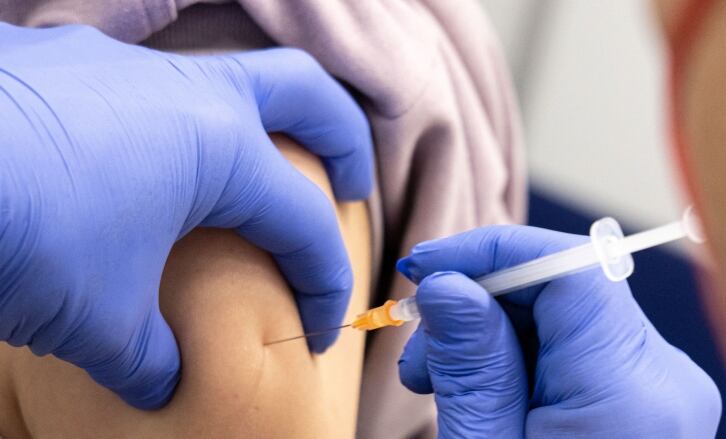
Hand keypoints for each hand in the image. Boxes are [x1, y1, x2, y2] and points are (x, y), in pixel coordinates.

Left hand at [0, 24, 371, 408]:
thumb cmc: (21, 231)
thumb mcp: (98, 318)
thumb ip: (150, 355)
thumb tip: (163, 380)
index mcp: (221, 148)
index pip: (305, 224)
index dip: (326, 283)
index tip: (320, 332)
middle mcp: (187, 91)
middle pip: (306, 93)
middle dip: (343, 142)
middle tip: (351, 188)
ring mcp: (127, 66)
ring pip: (226, 78)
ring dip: (255, 126)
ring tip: (247, 179)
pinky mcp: (68, 62)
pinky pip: (148, 88)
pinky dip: (171, 127)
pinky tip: (137, 169)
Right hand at [397, 226, 721, 437]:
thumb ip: (471, 363)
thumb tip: (450, 283)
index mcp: (631, 395)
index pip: (569, 269)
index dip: (490, 250)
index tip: (425, 266)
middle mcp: (663, 380)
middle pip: (563, 289)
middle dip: (479, 299)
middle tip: (419, 343)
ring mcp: (658, 390)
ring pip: (564, 315)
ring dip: (491, 329)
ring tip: (436, 378)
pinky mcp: (641, 400)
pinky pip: (574, 347)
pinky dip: (517, 353)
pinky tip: (477, 386)